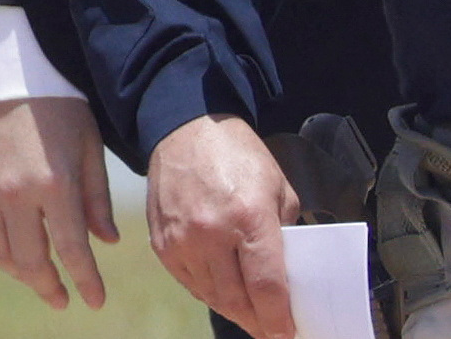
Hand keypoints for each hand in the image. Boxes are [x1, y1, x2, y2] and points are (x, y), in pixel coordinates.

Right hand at [0, 96, 119, 309]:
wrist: (3, 74)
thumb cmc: (58, 105)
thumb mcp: (88, 144)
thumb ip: (97, 196)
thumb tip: (108, 241)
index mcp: (54, 183)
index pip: (72, 248)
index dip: (85, 280)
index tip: (94, 302)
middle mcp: (16, 196)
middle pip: (32, 261)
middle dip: (50, 286)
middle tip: (64, 301)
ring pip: (2, 255)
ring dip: (23, 275)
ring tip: (43, 282)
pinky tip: (11, 259)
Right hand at [146, 114, 302, 338]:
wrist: (186, 131)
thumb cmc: (238, 154)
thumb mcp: (278, 185)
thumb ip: (284, 230)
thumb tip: (288, 270)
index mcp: (248, 216)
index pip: (266, 283)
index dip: (278, 315)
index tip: (288, 332)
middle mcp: (211, 234)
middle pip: (237, 298)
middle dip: (259, 321)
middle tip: (275, 331)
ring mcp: (182, 243)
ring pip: (212, 297)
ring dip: (236, 312)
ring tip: (255, 319)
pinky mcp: (163, 247)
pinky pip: (191, 284)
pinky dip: (211, 295)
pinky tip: (227, 297)